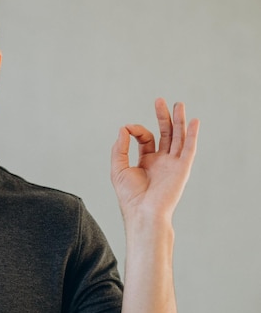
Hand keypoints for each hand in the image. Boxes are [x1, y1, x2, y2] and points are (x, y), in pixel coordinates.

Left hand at [110, 98, 199, 225]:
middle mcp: (162, 161)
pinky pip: (189, 148)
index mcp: (147, 161)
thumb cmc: (130, 196)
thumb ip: (120, 148)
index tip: (127, 129)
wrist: (143, 212)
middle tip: (160, 100)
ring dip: (179, 120)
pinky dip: (192, 135)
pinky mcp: (182, 168)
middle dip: (163, 116)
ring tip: (179, 104)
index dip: (137, 130)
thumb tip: (123, 128)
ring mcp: (173, 164)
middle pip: (165, 133)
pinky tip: (194, 121)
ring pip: (178, 137)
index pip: (146, 138)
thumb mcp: (118, 168)